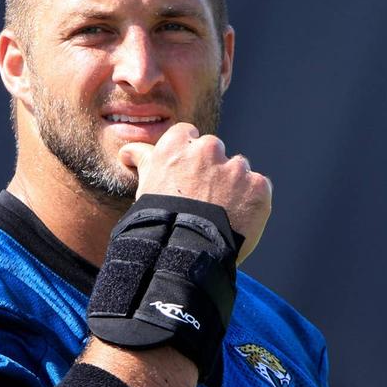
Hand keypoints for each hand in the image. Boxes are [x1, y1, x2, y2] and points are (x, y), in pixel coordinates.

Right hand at [119, 123, 271, 263]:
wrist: (185, 250)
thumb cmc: (161, 218)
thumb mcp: (146, 184)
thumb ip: (142, 159)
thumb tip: (128, 151)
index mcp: (179, 143)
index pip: (188, 135)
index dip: (187, 158)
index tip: (185, 176)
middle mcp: (208, 148)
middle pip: (214, 152)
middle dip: (211, 171)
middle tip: (203, 199)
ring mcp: (236, 167)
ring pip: (238, 170)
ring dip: (233, 186)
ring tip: (221, 213)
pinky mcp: (258, 186)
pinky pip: (258, 189)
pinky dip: (251, 202)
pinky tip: (237, 220)